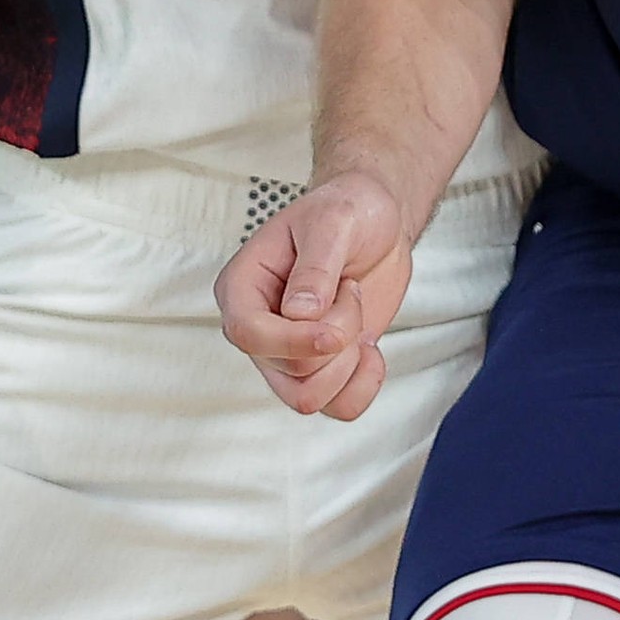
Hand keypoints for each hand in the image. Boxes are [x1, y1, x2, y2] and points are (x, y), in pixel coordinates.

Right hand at [216, 170, 414, 418]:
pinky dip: (364, 385)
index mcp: (243, 287)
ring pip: (309, 398)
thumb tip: (298, 313)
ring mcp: (286, 354)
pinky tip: (371, 349)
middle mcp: (258, 328)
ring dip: (348, 362)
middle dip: (337, 335)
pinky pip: (338, 407)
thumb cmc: (348, 211)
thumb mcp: (334, 221)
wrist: (377, 225)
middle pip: (289, 371)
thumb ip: (316, 265)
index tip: (335, 332)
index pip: (246, 334)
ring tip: (354, 313)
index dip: (292, 342)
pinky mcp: (320, 370)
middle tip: (349, 289)